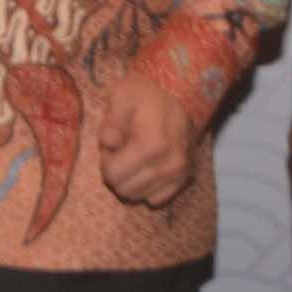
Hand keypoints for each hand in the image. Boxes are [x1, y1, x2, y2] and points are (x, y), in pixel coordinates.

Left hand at [97, 71, 195, 206]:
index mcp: (151, 145)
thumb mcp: (121, 96)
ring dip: (131, 180)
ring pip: (139, 196)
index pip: (113, 175)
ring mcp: (180, 173)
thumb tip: (110, 145)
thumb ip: (110, 123)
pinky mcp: (186, 177)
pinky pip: (156, 198)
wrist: (180, 93)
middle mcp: (169, 164)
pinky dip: (146, 187)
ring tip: (133, 156)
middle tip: (121, 150)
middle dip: (117, 172)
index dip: (106, 161)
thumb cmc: (146, 94)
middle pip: (125, 189)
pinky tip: (146, 166)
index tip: (112, 145)